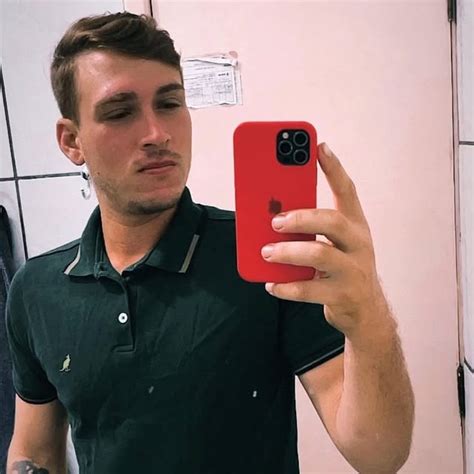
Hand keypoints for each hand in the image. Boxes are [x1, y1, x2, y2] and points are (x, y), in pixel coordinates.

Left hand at [262, 143, 387, 336]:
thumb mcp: (335, 244)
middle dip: (301, 217)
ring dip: (288, 252)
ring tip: (266, 252)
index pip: (347, 191)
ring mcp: (353, 271)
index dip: (333, 168)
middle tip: (274, 220)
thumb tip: (270, 215)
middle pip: (332, 221)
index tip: (318, 146)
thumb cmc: (344, 268)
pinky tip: (271, 284)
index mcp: (355, 226)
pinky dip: (286, 286)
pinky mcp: (342, 296)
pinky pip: (310, 290)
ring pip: (320, 255)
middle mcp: (358, 244)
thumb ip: (312, 229)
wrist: (367, 311)